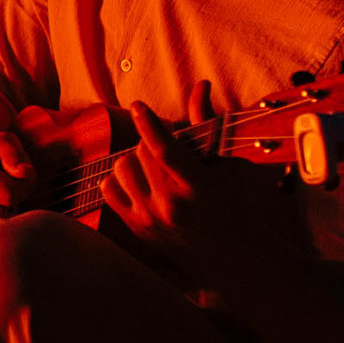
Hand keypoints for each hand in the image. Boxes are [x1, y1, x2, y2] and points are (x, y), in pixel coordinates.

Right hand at [0, 127, 38, 231]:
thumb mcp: (3, 141)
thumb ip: (15, 154)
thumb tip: (22, 173)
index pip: (9, 194)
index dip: (23, 187)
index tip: (21, 178)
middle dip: (13, 209)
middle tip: (13, 196)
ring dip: (6, 221)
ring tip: (6, 204)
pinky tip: (0, 212)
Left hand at [100, 81, 280, 284]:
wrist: (234, 258)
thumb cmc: (235, 204)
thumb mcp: (225, 164)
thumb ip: (206, 123)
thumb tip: (200, 85)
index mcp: (197, 185)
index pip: (164, 148)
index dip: (148, 123)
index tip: (137, 106)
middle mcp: (170, 204)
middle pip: (141, 153)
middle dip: (150, 142)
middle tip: (165, 148)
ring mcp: (150, 218)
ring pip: (121, 168)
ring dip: (134, 158)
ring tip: (152, 164)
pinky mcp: (137, 229)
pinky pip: (109, 190)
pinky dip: (117, 178)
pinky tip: (136, 178)